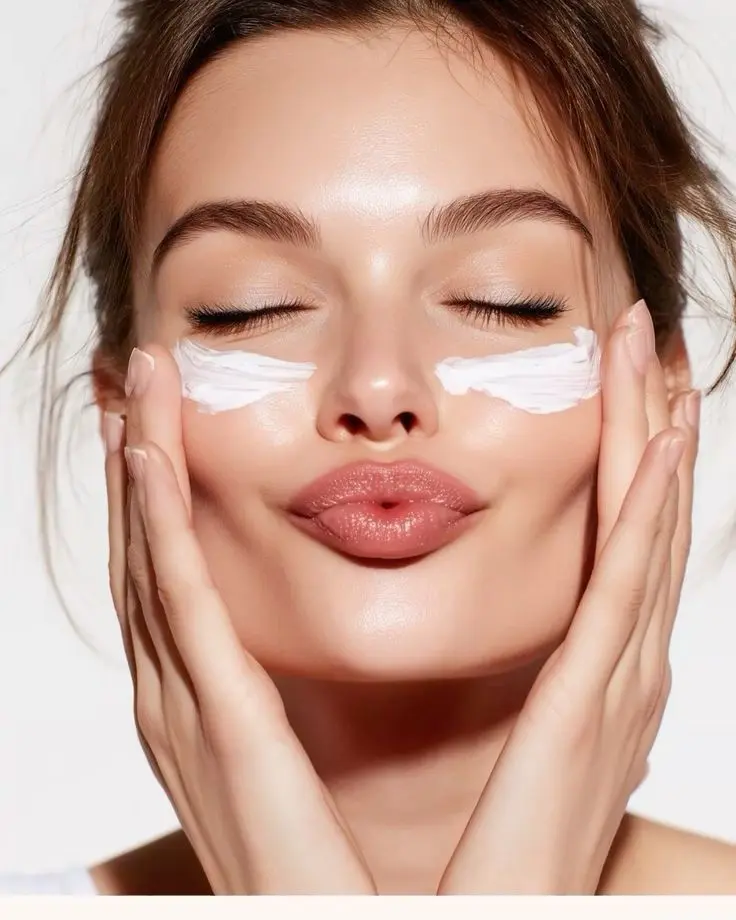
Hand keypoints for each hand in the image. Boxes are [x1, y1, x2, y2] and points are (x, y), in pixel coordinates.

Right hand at [104, 345, 375, 894]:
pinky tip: (149, 461)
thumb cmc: (305, 854)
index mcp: (191, 699)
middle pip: (140, 553)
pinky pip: (181, 602)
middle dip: (131, 462)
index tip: (152, 424)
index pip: (161, 574)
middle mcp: (169, 692)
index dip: (147, 496)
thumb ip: (262, 698)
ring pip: (148, 560)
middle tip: (132, 380)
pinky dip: (157, 526)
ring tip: (136, 390)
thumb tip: (274, 650)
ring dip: (138, 469)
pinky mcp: (217, 717)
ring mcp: (180, 704)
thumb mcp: (274, 758)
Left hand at [438, 301, 698, 893]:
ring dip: (654, 442)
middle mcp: (627, 664)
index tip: (626, 387)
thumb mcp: (531, 743)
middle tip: (647, 341)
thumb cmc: (509, 846)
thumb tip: (533, 640)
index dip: (634, 461)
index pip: (626, 544)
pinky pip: (627, 585)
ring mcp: (623, 679)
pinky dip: (651, 510)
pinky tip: (661, 445)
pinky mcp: (594, 699)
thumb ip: (542, 683)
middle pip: (647, 522)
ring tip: (657, 364)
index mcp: (604, 672)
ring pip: (646, 534)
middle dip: (651, 426)